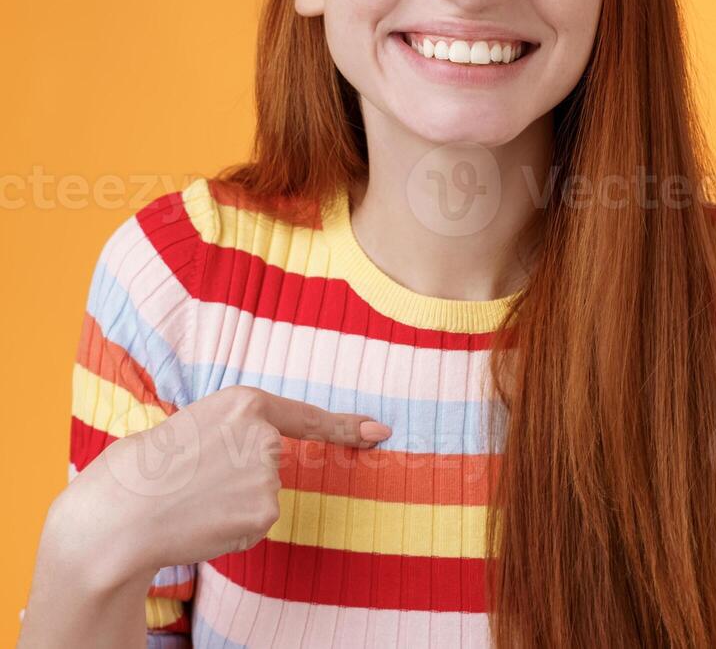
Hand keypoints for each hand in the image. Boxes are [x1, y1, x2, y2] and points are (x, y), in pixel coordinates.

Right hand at [58, 385, 391, 581]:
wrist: (118, 514)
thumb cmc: (140, 470)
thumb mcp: (189, 427)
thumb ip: (231, 434)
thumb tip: (261, 457)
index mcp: (244, 402)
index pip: (305, 417)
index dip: (345, 427)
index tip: (380, 432)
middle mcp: (266, 436)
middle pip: (269, 466)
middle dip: (237, 480)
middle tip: (190, 483)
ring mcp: (269, 475)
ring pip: (261, 497)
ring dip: (231, 505)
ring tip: (188, 500)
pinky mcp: (266, 513)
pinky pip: (254, 524)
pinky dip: (231, 529)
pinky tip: (201, 522)